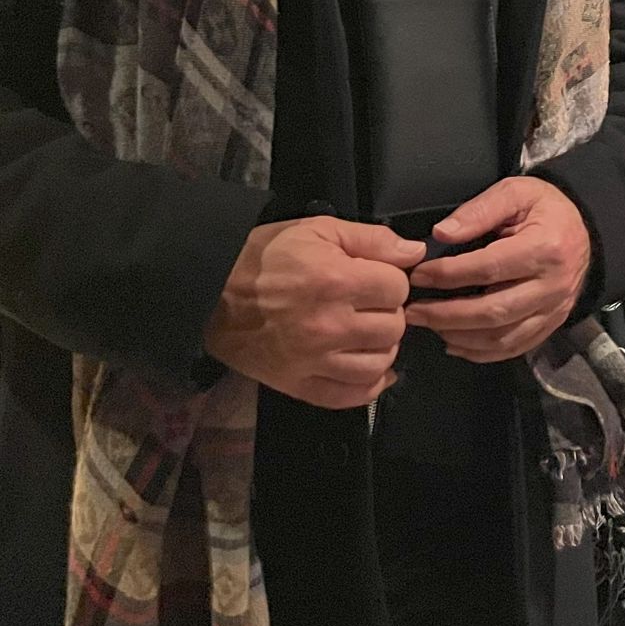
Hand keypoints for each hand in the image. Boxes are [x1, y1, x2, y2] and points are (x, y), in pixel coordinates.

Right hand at [204, 216, 422, 409]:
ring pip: (380, 363)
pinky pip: (351, 396)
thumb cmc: (266, 256)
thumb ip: (373, 239)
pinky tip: (367, 366)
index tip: (376, 278)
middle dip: (388, 312)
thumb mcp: (318, 229)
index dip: (392, 280)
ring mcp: (313, 361)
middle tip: (369, 304)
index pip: (398, 288)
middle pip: (393, 327)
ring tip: (366, 333)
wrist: (209, 291)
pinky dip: (368, 385)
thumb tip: (414, 252)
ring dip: (381, 347)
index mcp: (336, 282)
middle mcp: (329, 326)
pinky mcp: (298, 385)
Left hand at [404, 176, 591, 362]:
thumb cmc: (546, 209)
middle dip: (446, 315)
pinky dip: (481, 353)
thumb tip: (441, 234)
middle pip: (493, 311)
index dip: (448, 275)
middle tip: (412, 312)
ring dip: (460, 337)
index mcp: (544, 248)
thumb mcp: (516, 193)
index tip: (418, 275)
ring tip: (430, 327)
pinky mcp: (551, 325)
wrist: (587, 229)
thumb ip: (479, 211)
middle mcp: (552, 285)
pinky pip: (514, 348)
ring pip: (502, 337)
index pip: (487, 268)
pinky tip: (455, 343)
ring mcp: (554, 310)